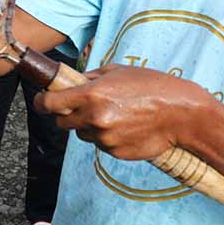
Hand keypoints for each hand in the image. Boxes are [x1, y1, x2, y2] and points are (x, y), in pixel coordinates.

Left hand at [34, 64, 211, 160]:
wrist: (181, 115)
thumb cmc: (151, 86)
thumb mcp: (118, 71)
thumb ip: (90, 78)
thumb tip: (69, 82)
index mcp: (91, 94)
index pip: (50, 104)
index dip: (41, 103)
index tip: (41, 102)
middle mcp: (94, 118)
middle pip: (62, 122)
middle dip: (67, 115)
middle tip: (83, 108)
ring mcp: (105, 138)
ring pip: (82, 134)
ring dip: (90, 126)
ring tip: (116, 115)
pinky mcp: (115, 153)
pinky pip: (101, 145)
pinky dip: (107, 137)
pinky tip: (126, 127)